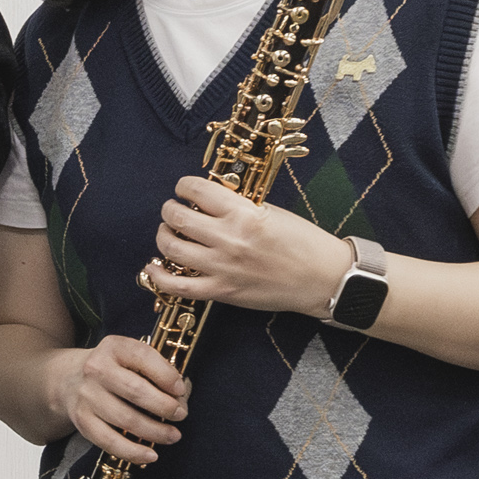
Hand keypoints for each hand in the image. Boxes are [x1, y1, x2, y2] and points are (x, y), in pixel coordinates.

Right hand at [55, 334, 190, 464]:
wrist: (70, 379)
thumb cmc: (114, 369)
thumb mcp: (131, 357)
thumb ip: (157, 369)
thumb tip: (182, 394)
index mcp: (114, 347)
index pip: (143, 357)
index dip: (166, 375)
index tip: (181, 390)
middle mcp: (96, 369)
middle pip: (135, 391)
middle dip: (165, 406)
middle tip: (181, 414)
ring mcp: (87, 396)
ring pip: (126, 419)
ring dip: (155, 431)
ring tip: (173, 435)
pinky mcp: (82, 421)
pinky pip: (109, 441)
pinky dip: (133, 451)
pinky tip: (150, 455)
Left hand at [146, 177, 349, 317]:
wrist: (323, 279)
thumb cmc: (304, 242)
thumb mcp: (272, 212)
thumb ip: (239, 206)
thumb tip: (208, 200)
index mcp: (243, 214)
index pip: (197, 190)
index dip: (184, 186)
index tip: (184, 188)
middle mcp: (229, 239)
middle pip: (178, 217)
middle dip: (170, 209)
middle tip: (173, 209)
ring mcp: (223, 268)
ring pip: (172, 248)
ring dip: (163, 236)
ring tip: (168, 232)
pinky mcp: (222, 292)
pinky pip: (179, 287)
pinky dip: (160, 276)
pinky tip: (155, 267)